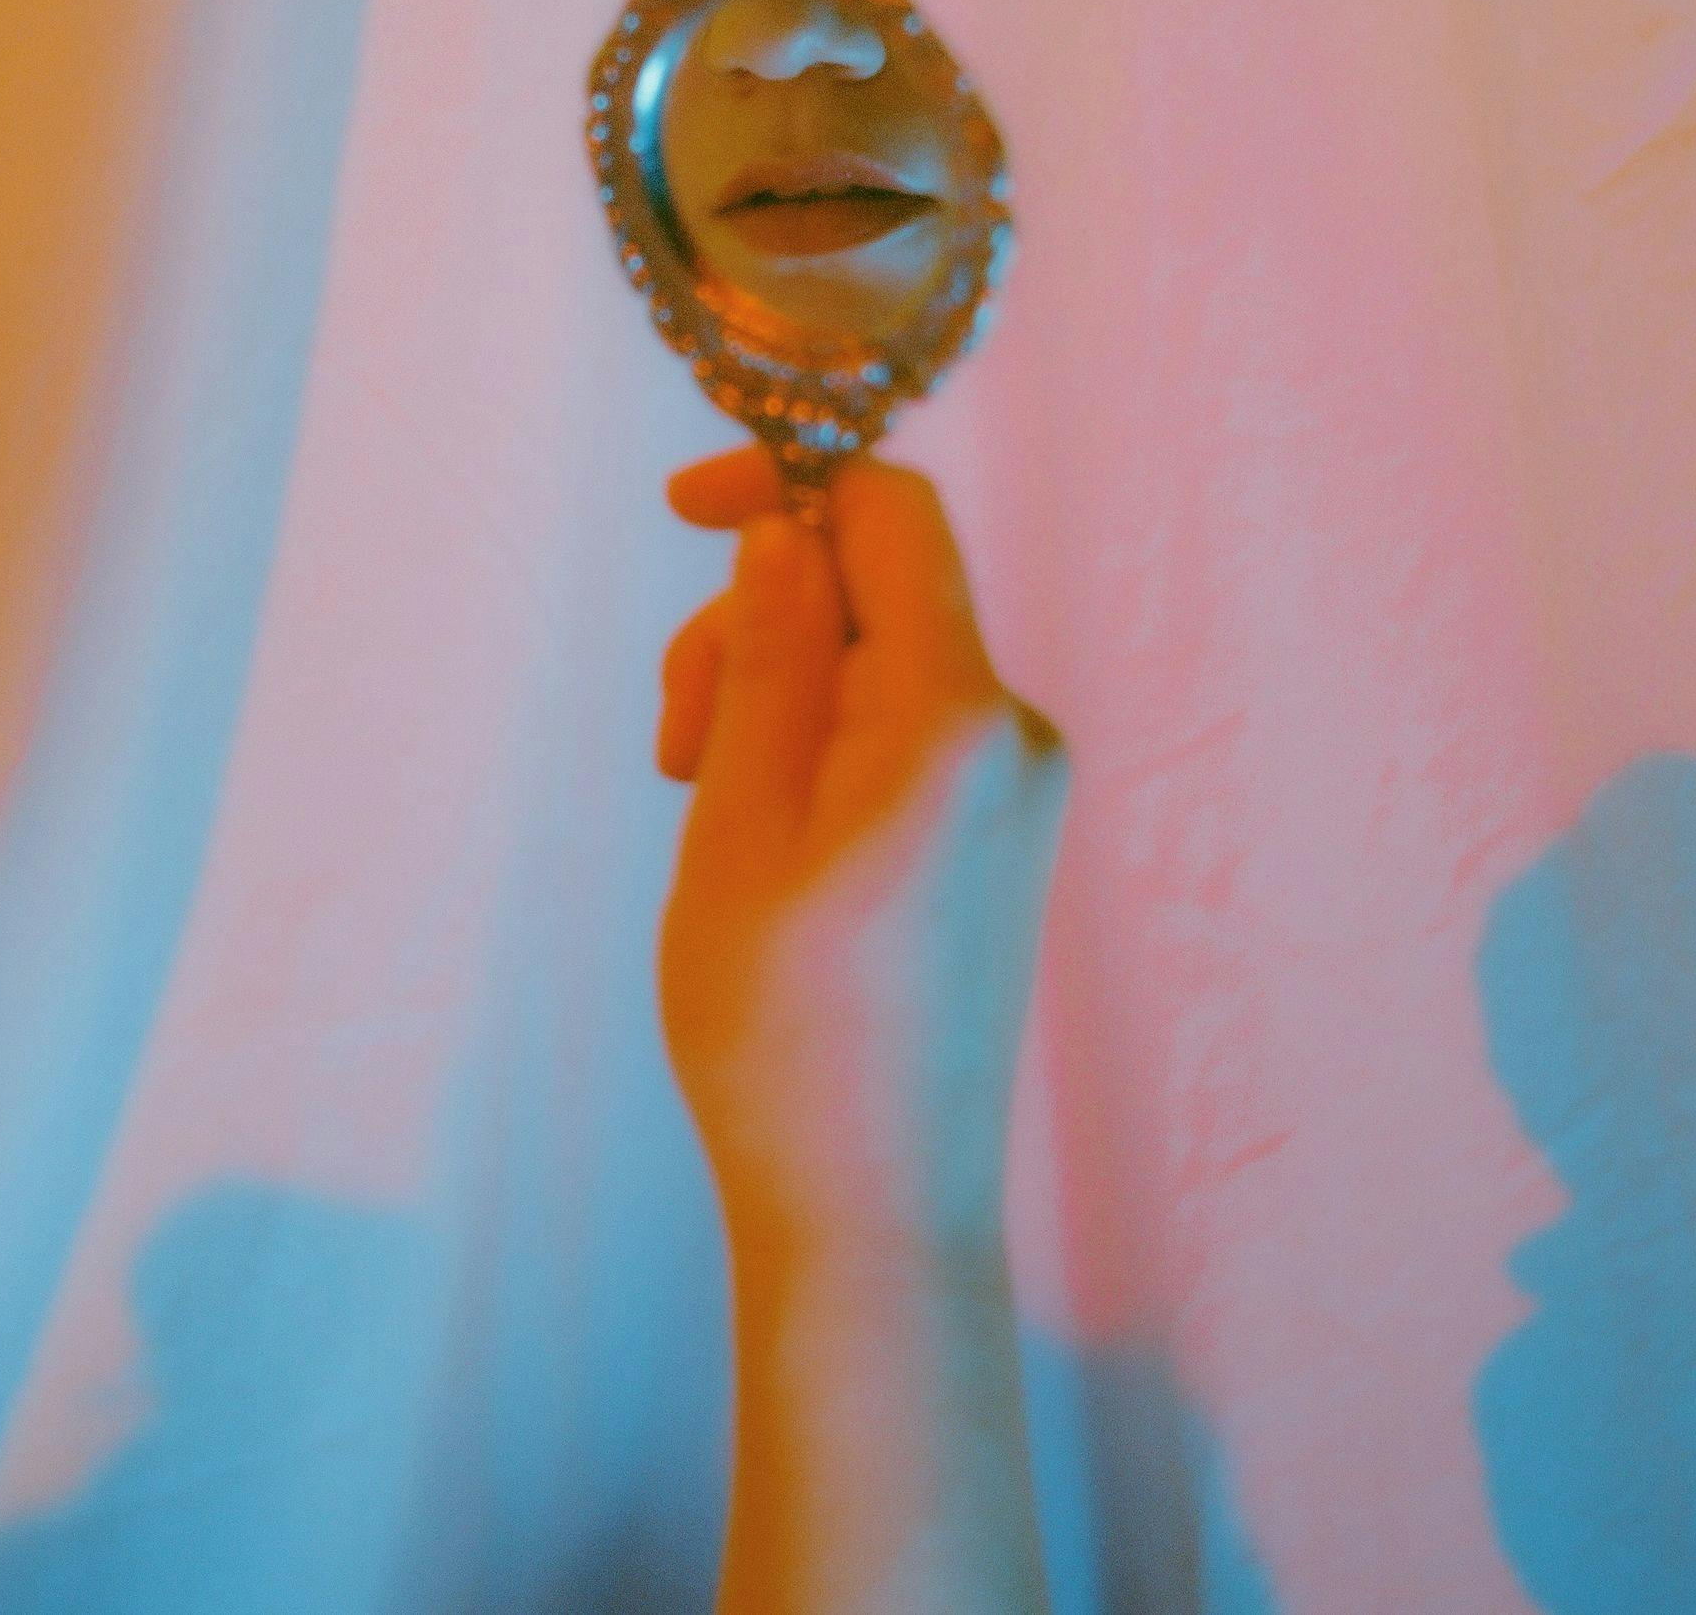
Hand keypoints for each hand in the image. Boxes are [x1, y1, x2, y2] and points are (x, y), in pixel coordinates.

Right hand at [657, 446, 1067, 1264]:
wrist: (875, 1211)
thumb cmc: (787, 1029)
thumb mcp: (740, 818)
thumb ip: (768, 653)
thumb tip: (785, 525)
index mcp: (958, 715)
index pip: (893, 512)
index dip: (784, 484)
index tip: (677, 510)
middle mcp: (1016, 735)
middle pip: (876, 588)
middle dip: (755, 622)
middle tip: (675, 746)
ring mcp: (1019, 791)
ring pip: (880, 663)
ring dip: (776, 690)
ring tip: (706, 807)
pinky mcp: (1002, 839)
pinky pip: (903, 733)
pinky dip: (819, 745)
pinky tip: (763, 836)